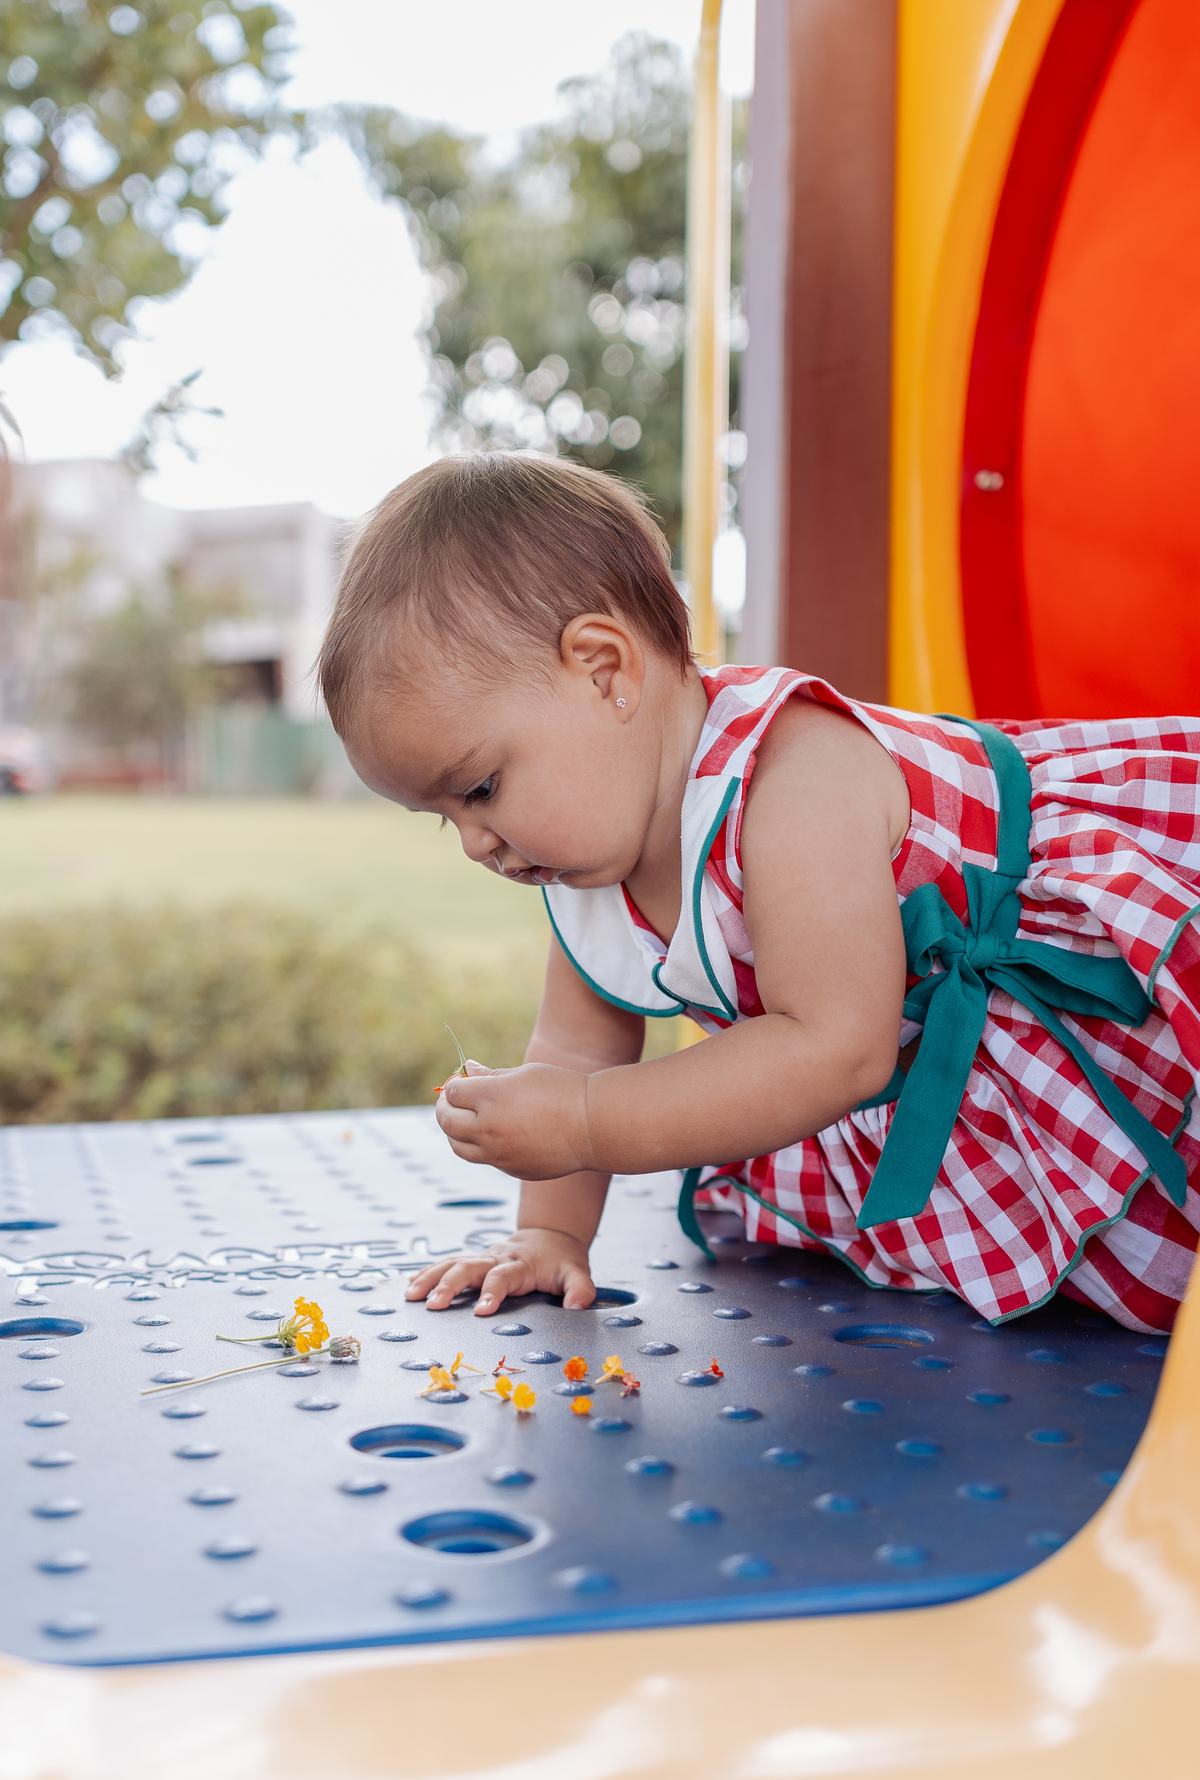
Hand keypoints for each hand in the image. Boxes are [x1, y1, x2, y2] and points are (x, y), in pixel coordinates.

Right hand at [405, 1225, 595, 1314]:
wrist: (550, 1236)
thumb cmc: (562, 1261)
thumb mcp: (578, 1272)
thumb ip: (580, 1289)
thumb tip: (577, 1306)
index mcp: (520, 1264)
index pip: (503, 1277)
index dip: (492, 1292)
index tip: (481, 1311)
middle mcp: (497, 1258)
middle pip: (469, 1266)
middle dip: (450, 1285)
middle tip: (433, 1305)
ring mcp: (482, 1257)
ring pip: (452, 1262)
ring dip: (430, 1277)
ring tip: (410, 1296)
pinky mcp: (473, 1259)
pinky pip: (447, 1262)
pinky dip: (428, 1271)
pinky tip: (410, 1285)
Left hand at [436, 1060, 594, 1178]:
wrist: (593, 1125)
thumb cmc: (561, 1090)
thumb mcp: (524, 1073)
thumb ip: (491, 1075)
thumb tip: (467, 1069)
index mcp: (490, 1097)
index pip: (453, 1092)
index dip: (454, 1086)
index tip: (462, 1082)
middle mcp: (488, 1127)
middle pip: (446, 1121)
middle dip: (444, 1108)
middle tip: (452, 1101)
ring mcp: (498, 1153)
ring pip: (458, 1147)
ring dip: (455, 1132)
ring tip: (464, 1121)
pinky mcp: (511, 1169)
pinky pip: (485, 1159)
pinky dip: (482, 1147)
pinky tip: (497, 1134)